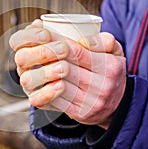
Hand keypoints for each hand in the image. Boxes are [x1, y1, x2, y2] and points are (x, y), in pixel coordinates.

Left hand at [9, 19, 126, 129]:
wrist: (117, 106)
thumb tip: (84, 40)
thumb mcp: (116, 53)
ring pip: (58, 85)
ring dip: (40, 74)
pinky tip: (35, 84)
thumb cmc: (111, 73)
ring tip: (30, 64)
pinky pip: (56, 102)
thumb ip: (106, 40)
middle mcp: (102, 86)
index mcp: (109, 67)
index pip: (77, 52)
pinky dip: (43, 92)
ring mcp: (90, 102)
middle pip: (64, 68)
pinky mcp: (80, 113)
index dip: (56, 42)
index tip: (43, 35)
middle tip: (32, 48)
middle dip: (44, 56)